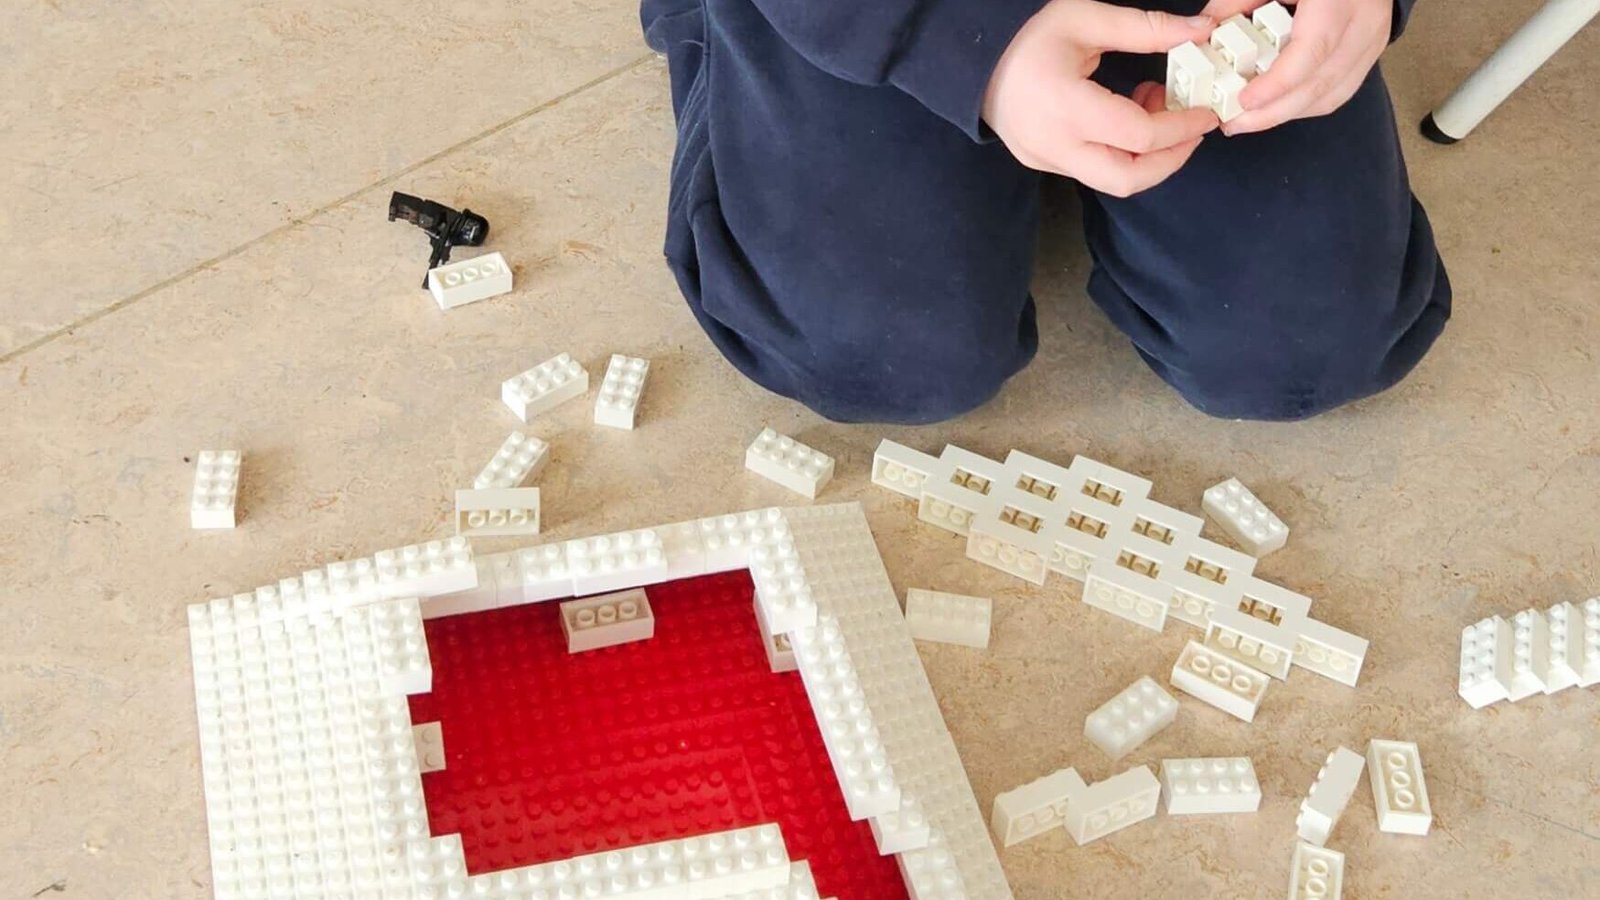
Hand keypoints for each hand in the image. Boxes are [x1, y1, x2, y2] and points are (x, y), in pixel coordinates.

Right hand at [982, 0, 1219, 196]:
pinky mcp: (1043, 164)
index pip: (1139, 136)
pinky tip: (1125, 116)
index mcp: (1065, 106)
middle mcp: (1055, 144)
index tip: (1205, 110)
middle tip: (1192, 129)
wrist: (974, 62)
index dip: (1182, 127)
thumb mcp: (1085, 19)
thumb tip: (1200, 30)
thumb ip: (1145, 28)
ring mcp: (1046, 160)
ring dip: (1147, 157)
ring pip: (1113, 181)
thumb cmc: (1027, 37)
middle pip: (1128, 178)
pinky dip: (1122, 152)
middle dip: (1172, 158)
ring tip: (1154, 111)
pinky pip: (1094, 171)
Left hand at [1206, 0, 1392, 134]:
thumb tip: (1207, 26)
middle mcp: (1362, 23)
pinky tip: (1278, 107)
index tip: (1245, 101)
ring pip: (1331, 95)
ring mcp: (1370, 42)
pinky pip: (1338, 91)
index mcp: (1338, 0)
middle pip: (1319, 84)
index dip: (1277, 83)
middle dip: (1273, 112)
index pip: (1311, 52)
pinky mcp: (1369, 53)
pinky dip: (1305, 104)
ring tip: (1249, 120)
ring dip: (1287, 113)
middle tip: (1235, 123)